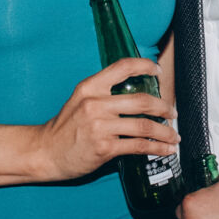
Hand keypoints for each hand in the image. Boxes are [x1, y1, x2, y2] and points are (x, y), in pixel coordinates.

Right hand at [30, 58, 176, 181]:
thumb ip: (104, 95)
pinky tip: (165, 150)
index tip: (158, 71)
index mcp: (90, 87)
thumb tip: (137, 97)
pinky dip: (156, 148)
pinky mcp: (104, 148)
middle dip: (164, 107)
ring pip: (144, 125)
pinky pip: (138, 146)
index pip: (122, 66)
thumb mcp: (79, 101)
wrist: (45, 152)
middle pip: (142, 100)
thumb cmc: (65, 128)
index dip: (144, 65)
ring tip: (173, 136)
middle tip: (172, 113)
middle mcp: (95, 104)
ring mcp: (100, 126)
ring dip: (165, 132)